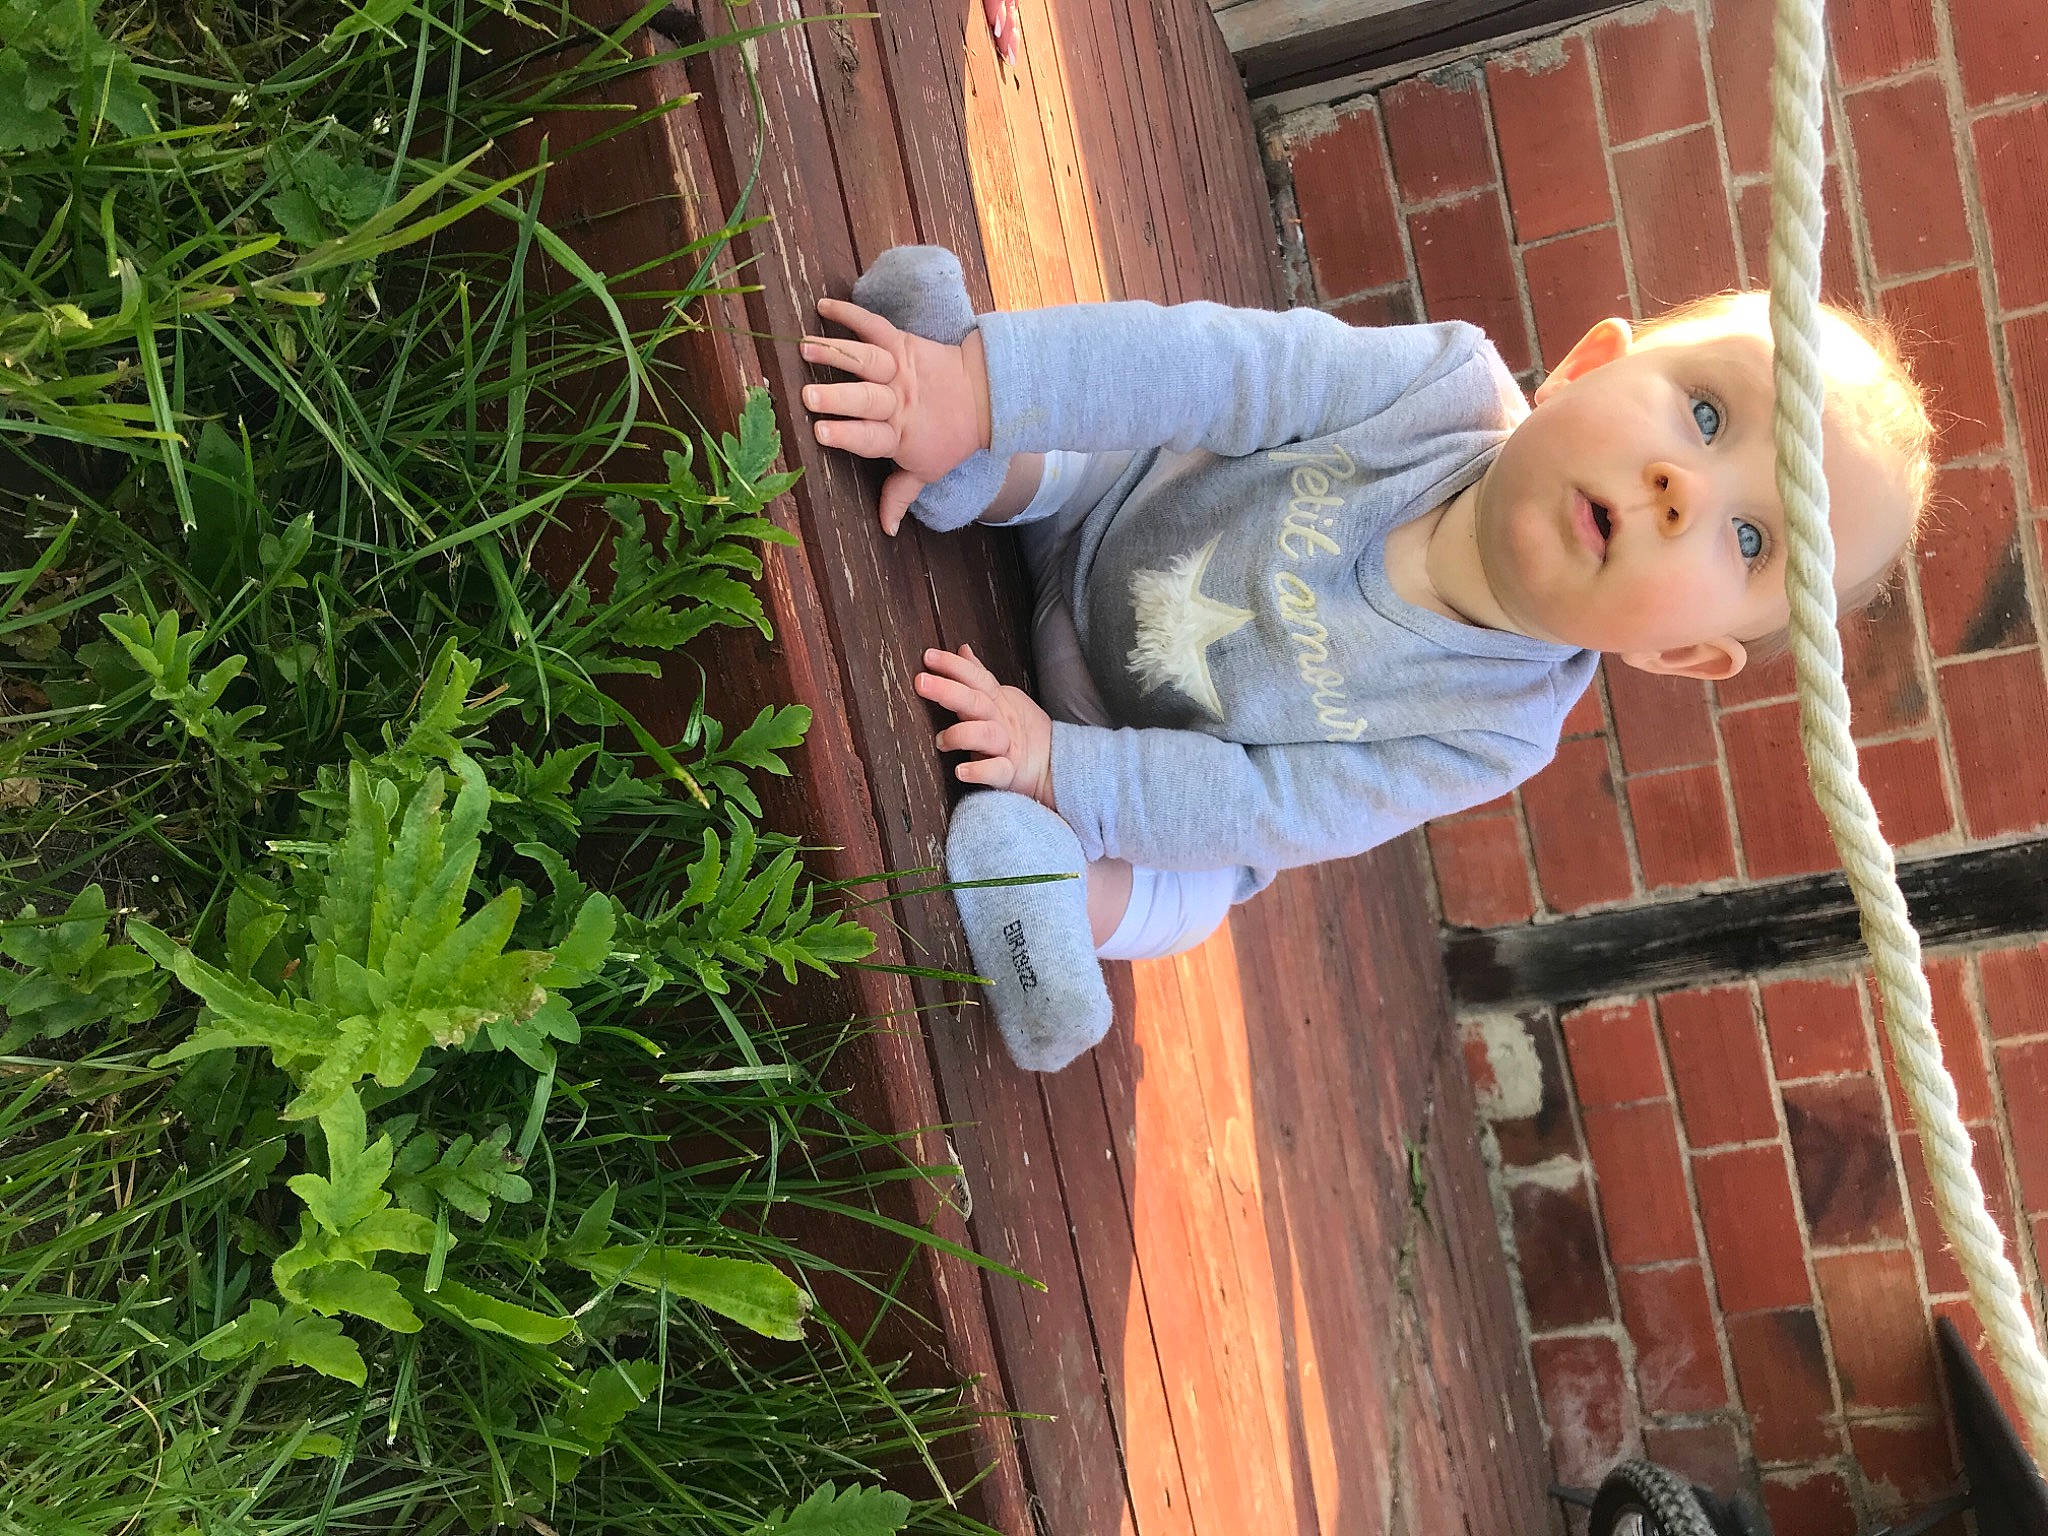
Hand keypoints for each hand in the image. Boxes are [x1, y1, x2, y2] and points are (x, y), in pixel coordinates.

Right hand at [802, 297, 991, 535]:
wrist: (984, 396)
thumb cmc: (950, 437)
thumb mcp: (927, 470)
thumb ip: (899, 495)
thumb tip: (886, 530)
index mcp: (899, 435)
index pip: (868, 437)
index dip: (845, 434)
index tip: (820, 432)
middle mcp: (897, 401)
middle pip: (865, 399)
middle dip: (837, 398)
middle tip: (808, 396)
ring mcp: (899, 370)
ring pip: (865, 360)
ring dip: (835, 353)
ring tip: (805, 348)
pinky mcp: (902, 343)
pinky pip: (874, 325)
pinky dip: (850, 313)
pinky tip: (823, 306)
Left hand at [915, 644, 1054, 810]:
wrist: (1052, 763)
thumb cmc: (1018, 730)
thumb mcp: (1001, 697)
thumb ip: (979, 676)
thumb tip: (963, 649)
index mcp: (997, 701)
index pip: (976, 678)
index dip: (954, 666)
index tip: (928, 656)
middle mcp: (1000, 720)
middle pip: (976, 701)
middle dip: (949, 690)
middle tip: (922, 682)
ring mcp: (1006, 746)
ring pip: (986, 735)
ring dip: (962, 734)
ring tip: (941, 741)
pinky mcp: (1010, 772)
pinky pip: (997, 771)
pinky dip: (980, 771)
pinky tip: (961, 771)